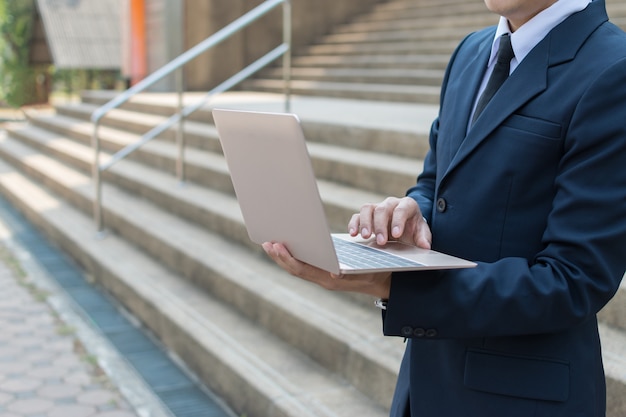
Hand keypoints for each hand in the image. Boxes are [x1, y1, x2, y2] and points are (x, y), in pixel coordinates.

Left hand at [262, 242, 391, 298]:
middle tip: (266, 242)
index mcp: (329, 280)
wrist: (385, 282)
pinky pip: (304, 265)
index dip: (287, 258)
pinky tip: (288, 246)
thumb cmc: (377, 272)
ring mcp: (322, 277)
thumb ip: (349, 273)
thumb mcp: (365, 270)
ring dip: (283, 256)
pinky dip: (293, 256)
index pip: (302, 269)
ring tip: (270, 243)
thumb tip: (334, 274)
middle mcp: (322, 280)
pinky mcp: (324, 272)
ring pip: (297, 267)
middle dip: (279, 256)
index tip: (276, 246)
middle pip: (295, 269)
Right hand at [348, 197, 431, 248]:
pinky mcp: (367, 215)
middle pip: (382, 209)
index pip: (402, 209)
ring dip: (365, 222)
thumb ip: (423, 238)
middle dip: (381, 225)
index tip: (396, 234)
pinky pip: (357, 215)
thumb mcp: (421, 233)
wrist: (406, 226)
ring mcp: (377, 207)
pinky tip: (353, 234)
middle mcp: (391, 203)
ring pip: (367, 208)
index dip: (398, 221)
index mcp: (407, 205)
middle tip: (381, 242)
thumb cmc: (414, 229)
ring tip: (365, 236)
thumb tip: (425, 246)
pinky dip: (354, 224)